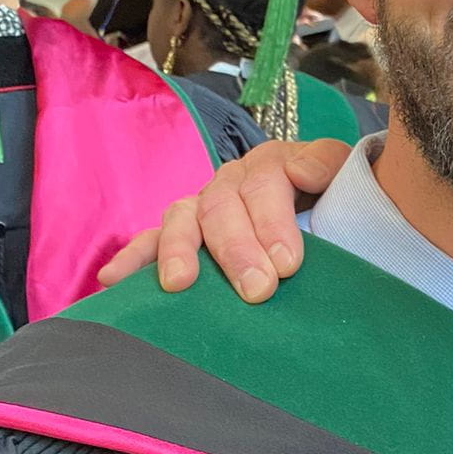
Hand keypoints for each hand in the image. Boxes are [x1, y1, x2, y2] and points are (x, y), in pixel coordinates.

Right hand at [96, 139, 351, 301]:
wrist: (322, 203)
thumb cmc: (331, 196)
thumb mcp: (340, 174)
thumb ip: (328, 165)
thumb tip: (304, 172)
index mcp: (270, 164)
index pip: (266, 184)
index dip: (274, 222)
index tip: (288, 263)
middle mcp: (229, 182)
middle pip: (223, 207)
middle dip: (237, 250)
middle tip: (256, 289)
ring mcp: (201, 207)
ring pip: (183, 220)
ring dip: (179, 251)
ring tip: (180, 282)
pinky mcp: (180, 234)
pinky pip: (150, 242)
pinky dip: (132, 259)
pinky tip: (111, 279)